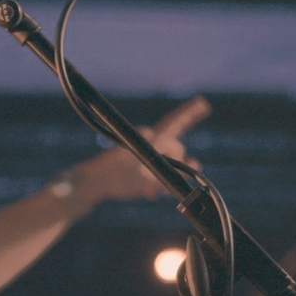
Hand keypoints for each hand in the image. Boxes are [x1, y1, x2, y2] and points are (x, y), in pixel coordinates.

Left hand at [63, 95, 210, 205]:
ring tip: (154, 192)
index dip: (190, 113)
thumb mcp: (150, 176)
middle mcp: (146, 140)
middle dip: (176, 166)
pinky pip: (151, 168)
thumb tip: (194, 164)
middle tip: (164, 184)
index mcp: (151, 139)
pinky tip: (148, 192)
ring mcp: (139, 150)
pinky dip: (153, 179)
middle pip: (174, 150)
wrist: (92, 184)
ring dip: (163, 177)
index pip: (175, 122)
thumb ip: (174, 170)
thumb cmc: (118, 178)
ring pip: (163, 162)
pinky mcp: (132, 161)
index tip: (203, 103)